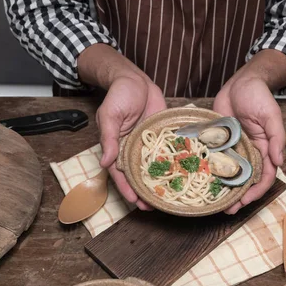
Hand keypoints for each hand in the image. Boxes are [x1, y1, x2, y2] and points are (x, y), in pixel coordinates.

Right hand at [96, 74, 166, 209]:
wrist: (135, 79)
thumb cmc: (119, 94)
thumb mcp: (110, 115)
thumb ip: (109, 139)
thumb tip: (104, 163)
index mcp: (117, 147)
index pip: (120, 173)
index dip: (127, 189)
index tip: (135, 203)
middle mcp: (132, 149)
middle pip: (137, 175)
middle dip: (144, 192)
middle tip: (153, 207)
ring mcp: (147, 144)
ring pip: (153, 167)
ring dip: (159, 182)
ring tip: (167, 197)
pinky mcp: (161, 136)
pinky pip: (167, 152)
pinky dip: (172, 163)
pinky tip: (181, 173)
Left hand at [213, 74, 284, 213]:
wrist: (241, 82)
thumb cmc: (259, 97)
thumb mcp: (271, 116)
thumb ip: (276, 139)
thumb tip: (279, 161)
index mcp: (263, 150)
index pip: (264, 177)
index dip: (256, 191)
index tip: (245, 202)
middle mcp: (248, 153)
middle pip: (245, 180)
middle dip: (238, 197)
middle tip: (227, 210)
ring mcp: (232, 149)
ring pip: (228, 174)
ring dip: (222, 189)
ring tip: (213, 202)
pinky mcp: (218, 142)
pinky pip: (214, 159)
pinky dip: (209, 171)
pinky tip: (201, 180)